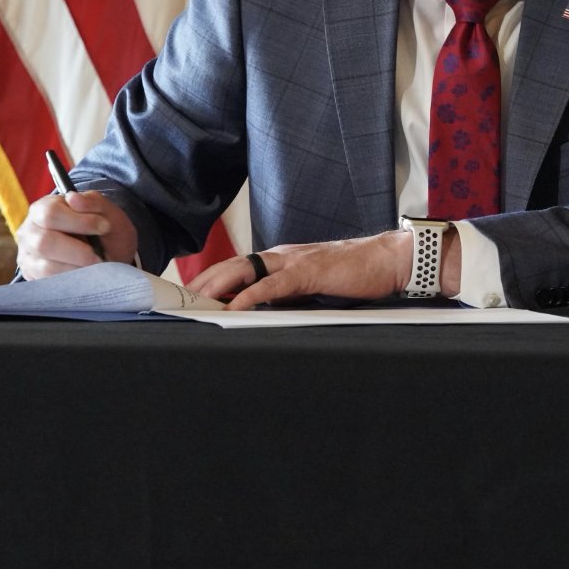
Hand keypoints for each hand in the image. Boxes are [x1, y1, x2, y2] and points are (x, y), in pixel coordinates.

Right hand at [15, 192, 138, 278]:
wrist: (105, 252)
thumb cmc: (102, 230)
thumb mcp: (107, 212)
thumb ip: (94, 202)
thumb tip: (73, 198)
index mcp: (43, 209)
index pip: (51, 214)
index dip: (80, 221)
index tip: (105, 226)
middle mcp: (29, 232)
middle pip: (44, 243)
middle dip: (78, 252)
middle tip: (99, 256)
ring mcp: (28, 256)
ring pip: (46, 267)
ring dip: (77, 269)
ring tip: (96, 267)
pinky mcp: (33, 276)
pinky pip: (49, 283)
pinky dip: (72, 281)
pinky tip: (86, 275)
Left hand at [184, 229, 455, 309]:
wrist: (390, 259)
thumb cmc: (359, 273)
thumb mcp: (315, 285)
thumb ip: (291, 294)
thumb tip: (268, 312)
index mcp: (283, 259)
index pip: (238, 267)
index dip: (212, 281)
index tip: (190, 297)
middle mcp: (282, 256)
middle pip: (231, 266)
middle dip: (202, 284)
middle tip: (178, 302)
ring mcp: (294, 261)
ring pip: (243, 271)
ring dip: (215, 288)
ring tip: (193, 304)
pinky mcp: (308, 273)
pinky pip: (271, 286)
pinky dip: (249, 296)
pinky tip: (234, 307)